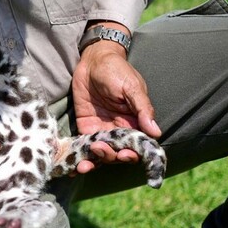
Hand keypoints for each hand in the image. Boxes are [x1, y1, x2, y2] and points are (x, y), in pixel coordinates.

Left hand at [72, 35, 160, 173]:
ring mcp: (101, 130)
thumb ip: (142, 108)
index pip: (137, 146)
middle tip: (100, 149)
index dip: (133, 154)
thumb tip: (155, 132)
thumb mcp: (131, 87)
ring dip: (93, 162)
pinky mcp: (85, 127)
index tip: (125, 154)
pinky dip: (79, 157)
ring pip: (100, 154)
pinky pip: (84, 146)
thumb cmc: (117, 70)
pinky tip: (72, 167)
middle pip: (117, 153)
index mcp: (135, 122)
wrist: (93, 59)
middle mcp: (119, 130)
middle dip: (110, 157)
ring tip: (84, 164)